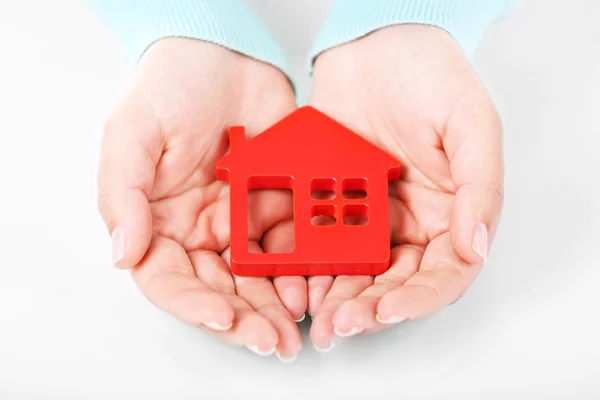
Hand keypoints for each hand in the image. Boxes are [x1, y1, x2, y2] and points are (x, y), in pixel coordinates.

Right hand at [97, 38, 304, 359]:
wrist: (224, 53)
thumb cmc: (169, 86)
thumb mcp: (132, 133)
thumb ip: (124, 195)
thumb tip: (124, 255)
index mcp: (158, 222)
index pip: (170, 280)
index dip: (194, 305)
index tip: (225, 319)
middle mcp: (198, 229)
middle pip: (219, 290)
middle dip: (245, 319)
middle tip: (273, 341)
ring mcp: (238, 221)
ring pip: (256, 278)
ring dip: (276, 304)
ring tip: (298, 325)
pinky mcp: (274, 206)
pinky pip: (289, 246)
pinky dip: (301, 268)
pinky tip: (315, 283)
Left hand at [307, 25, 503, 348]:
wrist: (376, 43)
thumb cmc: (432, 75)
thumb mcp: (471, 124)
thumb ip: (478, 187)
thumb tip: (475, 245)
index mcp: (451, 212)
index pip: (443, 273)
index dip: (418, 299)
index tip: (388, 310)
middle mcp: (411, 221)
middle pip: (394, 282)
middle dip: (369, 309)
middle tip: (340, 325)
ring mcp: (370, 214)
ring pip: (356, 271)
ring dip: (337, 297)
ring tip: (314, 315)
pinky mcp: (333, 199)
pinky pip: (321, 239)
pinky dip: (310, 263)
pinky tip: (296, 279)